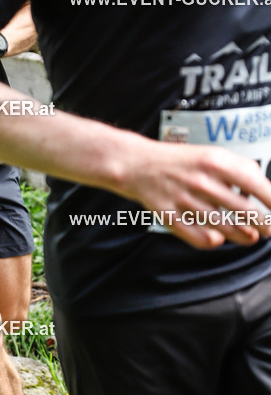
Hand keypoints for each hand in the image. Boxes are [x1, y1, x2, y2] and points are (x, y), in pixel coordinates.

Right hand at [124, 140, 270, 248]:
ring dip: (243, 236)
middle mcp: (201, 181)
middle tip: (270, 229)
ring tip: (251, 237)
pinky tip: (219, 237)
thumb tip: (263, 187)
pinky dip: (213, 241)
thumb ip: (238, 168)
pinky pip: (199, 237)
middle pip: (243, 211)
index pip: (254, 184)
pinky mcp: (170, 216)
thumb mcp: (211, 153)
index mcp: (214, 162)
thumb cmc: (178, 160)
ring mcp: (184, 200)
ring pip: (224, 227)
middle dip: (264, 224)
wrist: (137, 164)